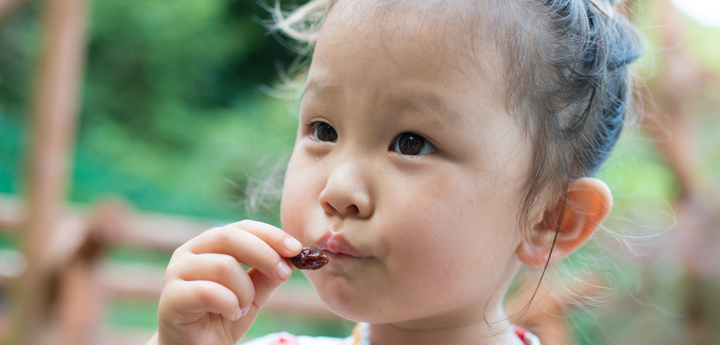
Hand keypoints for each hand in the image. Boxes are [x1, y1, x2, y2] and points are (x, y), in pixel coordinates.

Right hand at [149, 220, 302, 344]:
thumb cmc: (222, 317)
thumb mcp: (253, 293)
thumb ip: (267, 273)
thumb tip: (294, 255)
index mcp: (210, 244)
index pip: (242, 227)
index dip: (271, 235)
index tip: (296, 249)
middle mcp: (190, 252)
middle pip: (230, 236)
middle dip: (264, 254)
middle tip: (283, 275)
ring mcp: (177, 273)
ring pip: (224, 266)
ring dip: (245, 291)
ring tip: (243, 308)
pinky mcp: (172, 297)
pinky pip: (209, 292)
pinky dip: (230, 304)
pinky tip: (232, 314)